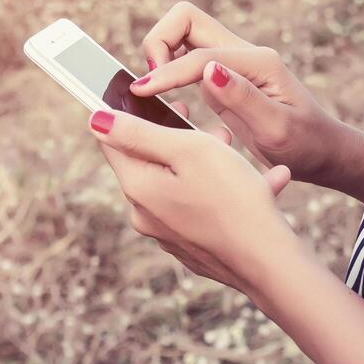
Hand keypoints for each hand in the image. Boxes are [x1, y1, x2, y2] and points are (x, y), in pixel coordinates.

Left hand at [87, 104, 295, 297]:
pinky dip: (225, 192)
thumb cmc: (232, 198)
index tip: (157, 101)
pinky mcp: (194, 247)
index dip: (129, 114)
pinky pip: (203, 208)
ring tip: (238, 152)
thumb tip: (95, 120)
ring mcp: (169, 235)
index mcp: (138, 188)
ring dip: (209, 163)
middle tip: (209, 126)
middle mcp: (146, 216)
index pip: (113, 143)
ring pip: (182, 184)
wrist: (269, 261)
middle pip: (151, 163)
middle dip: (180, 139)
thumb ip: (138, 132)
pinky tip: (264, 184)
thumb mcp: (187, 150)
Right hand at [128, 1, 363, 192]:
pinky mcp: (222, 78)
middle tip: (150, 82)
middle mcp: (242, 54)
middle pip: (186, 18)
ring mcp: (230, 63)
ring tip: (152, 89)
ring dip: (160, 52)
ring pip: (182, 33)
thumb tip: (209, 70)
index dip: (166, 72)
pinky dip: (167, 69)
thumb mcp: (278, 129)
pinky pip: (185, 59)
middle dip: (159, 41)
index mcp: (257, 62)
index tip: (141, 92)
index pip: (199, 56)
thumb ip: (243, 98)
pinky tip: (164, 98)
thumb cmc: (305, 144)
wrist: (322, 152)